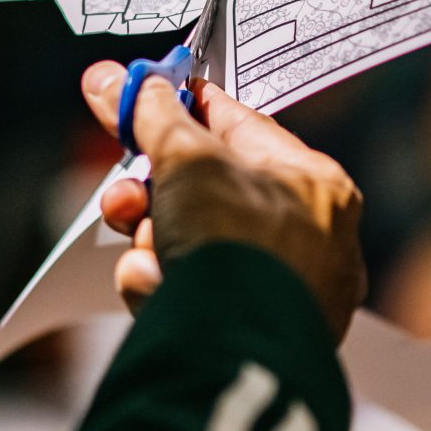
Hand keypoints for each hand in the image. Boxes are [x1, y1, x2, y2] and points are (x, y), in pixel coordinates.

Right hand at [79, 65, 366, 342]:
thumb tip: (112, 79)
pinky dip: (164, 289)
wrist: (235, 350)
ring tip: (149, 257)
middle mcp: (313, 241)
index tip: (148, 98)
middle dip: (156, 196)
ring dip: (156, 246)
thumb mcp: (187, 160)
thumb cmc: (236, 244)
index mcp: (318, 187)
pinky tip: (159, 292)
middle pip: (212, 196)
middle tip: (124, 198)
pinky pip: (191, 294)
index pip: (245, 130)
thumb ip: (151, 117)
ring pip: (194, 247)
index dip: (190, 110)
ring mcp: (284, 294)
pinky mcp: (249, 337)